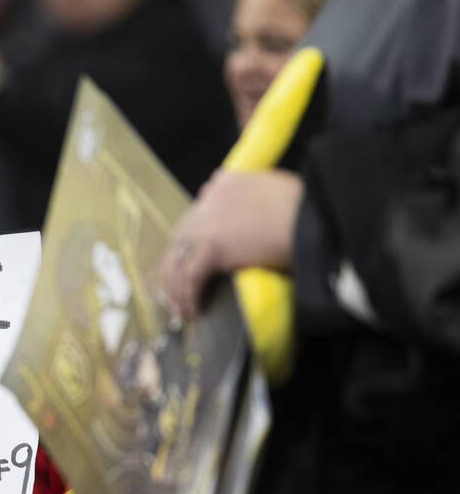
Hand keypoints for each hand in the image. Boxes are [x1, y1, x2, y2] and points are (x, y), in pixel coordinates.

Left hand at [161, 169, 303, 319]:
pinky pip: (191, 276)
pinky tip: (194, 310)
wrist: (317, 220)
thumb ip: (256, 197)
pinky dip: (189, 296)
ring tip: (184, 308)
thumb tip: (256, 214)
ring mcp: (208, 221)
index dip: (190, 241)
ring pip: (180, 258)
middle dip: (175, 266)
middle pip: (180, 237)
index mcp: (225, 183)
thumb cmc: (310, 210)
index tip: (189, 261)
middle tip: (176, 289)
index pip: (197, 214)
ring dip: (178, 287)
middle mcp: (210, 199)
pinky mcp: (213, 245)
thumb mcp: (279, 190)